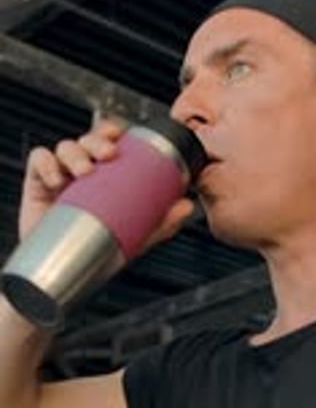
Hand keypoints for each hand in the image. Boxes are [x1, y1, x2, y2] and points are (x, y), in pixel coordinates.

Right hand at [18, 117, 193, 247]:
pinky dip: (47, 164)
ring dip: (75, 153)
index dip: (112, 132)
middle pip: (88, 141)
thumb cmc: (97, 250)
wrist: (64, 275)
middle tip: (108, 154)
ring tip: (84, 171)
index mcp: (104, 175)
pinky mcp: (36, 184)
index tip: (120, 134)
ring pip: (64, 147)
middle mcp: (82, 171)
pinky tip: (56, 179)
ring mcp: (60, 176)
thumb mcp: (133, 235)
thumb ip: (160, 223)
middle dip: (97, 140)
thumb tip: (187, 206)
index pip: (108, 143)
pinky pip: (39, 161)